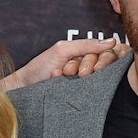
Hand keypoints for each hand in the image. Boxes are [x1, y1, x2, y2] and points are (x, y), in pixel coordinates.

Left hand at [1, 39, 129, 89]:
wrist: (25, 85)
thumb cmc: (41, 66)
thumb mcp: (63, 49)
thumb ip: (87, 45)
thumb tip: (112, 42)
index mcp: (86, 52)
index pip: (110, 52)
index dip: (107, 58)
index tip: (97, 67)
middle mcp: (89, 66)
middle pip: (106, 63)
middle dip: (90, 65)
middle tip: (80, 72)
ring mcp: (85, 81)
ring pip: (99, 78)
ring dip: (81, 72)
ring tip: (66, 73)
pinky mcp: (80, 95)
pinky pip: (89, 91)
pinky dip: (73, 83)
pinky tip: (61, 79)